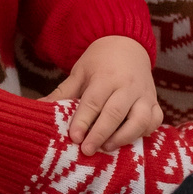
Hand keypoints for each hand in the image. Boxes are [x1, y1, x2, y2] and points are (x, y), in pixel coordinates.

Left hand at [48, 34, 161, 154]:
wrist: (127, 43)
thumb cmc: (99, 62)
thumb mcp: (79, 72)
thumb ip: (61, 93)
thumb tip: (36, 108)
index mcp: (106, 76)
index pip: (94, 101)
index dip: (83, 121)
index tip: (73, 138)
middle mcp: (128, 85)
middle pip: (115, 112)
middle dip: (101, 133)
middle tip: (86, 150)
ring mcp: (144, 94)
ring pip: (140, 119)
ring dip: (125, 136)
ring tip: (108, 148)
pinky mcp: (155, 101)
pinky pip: (156, 120)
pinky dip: (146, 132)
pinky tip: (130, 140)